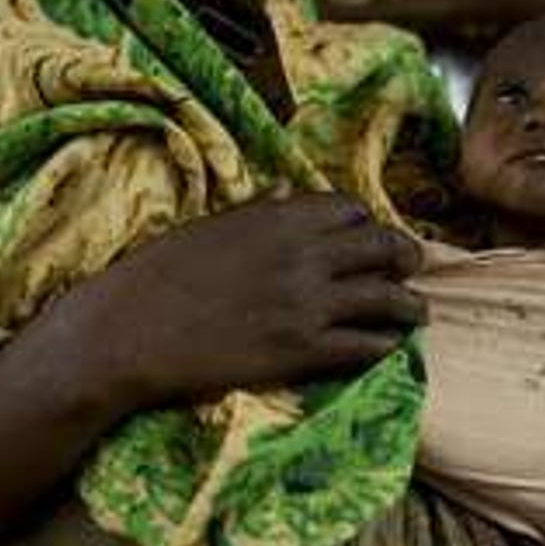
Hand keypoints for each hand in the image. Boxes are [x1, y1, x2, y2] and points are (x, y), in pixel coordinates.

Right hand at [0, 193, 423, 545]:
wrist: (128, 333)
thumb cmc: (156, 277)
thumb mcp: (209, 227)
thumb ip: (258, 213)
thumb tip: (285, 195)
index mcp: (278, 217)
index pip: (351, 209)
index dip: (365, 223)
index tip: (368, 237)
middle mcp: (303, 254)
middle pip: (382, 247)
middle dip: (404, 256)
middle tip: (412, 267)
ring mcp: (307, 303)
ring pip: (387, 298)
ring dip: (409, 305)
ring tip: (416, 313)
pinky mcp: (302, 350)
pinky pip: (366, 345)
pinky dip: (384, 345)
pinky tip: (386, 348)